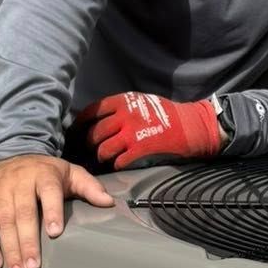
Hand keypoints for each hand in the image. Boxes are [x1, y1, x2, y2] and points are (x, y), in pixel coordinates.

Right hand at [0, 153, 111, 267]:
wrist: (7, 152)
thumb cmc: (43, 172)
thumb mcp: (68, 173)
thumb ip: (88, 186)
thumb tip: (109, 202)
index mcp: (44, 175)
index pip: (49, 192)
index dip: (51, 211)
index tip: (54, 232)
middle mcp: (19, 181)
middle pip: (23, 213)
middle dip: (28, 242)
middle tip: (33, 267)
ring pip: (3, 221)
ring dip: (10, 249)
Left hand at [74, 91, 222, 170]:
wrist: (191, 125)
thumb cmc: (168, 114)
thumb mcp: (142, 101)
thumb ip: (122, 108)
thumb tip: (103, 118)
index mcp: (123, 102)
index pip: (92, 111)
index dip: (81, 123)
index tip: (76, 131)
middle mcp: (124, 116)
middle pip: (94, 133)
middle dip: (88, 144)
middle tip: (87, 151)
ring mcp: (131, 134)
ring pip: (103, 149)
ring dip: (100, 157)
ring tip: (101, 162)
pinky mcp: (140, 150)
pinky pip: (119, 160)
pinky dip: (115, 165)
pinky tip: (117, 166)